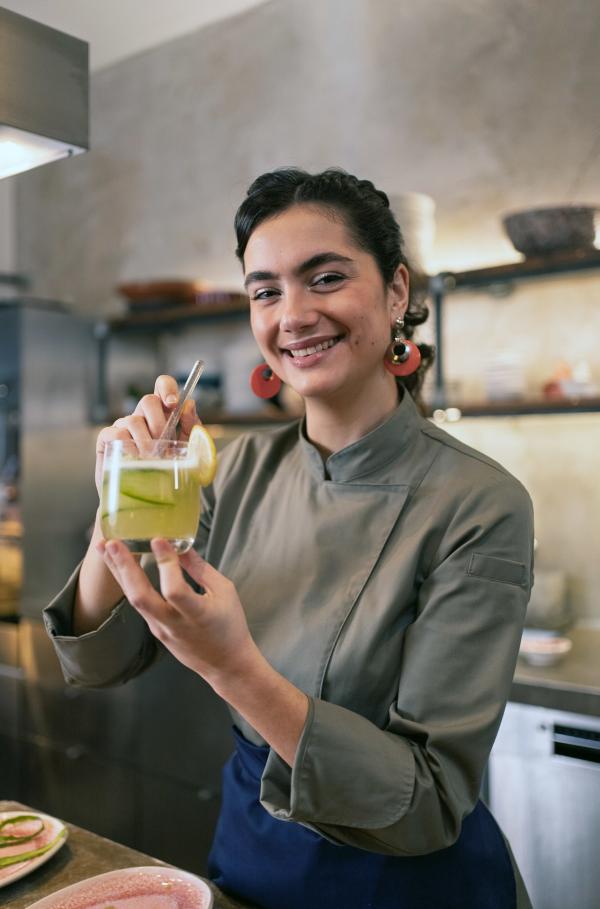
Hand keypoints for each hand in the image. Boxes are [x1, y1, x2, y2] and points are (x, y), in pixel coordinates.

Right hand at [94, 375, 199, 492]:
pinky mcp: (107, 440)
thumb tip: (189, 405)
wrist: (148, 499)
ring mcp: (123, 427)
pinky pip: (115, 433)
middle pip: (147, 400)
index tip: (174, 404)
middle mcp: (142, 416)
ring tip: (152, 459)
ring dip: (146, 440)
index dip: (167, 388)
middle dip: (159, 422)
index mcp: (162, 413)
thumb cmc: (168, 471)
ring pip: (133, 419)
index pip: (162, 386)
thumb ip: (192, 427)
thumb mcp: (188, 449)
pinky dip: (128, 445)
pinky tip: (135, 459)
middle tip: (163, 444)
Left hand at [97, 538, 257, 683]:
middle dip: (125, 568)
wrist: (225, 665)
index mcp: (197, 614)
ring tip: (104, 547)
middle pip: (141, 597)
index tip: (158, 539)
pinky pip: (138, 604)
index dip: (166, 564)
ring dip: (118, 572)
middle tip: (112, 542)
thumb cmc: (230, 626)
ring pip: (134, 600)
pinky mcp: (155, 630)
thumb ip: (201, 569)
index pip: (175, 590)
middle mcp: (174, 624)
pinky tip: (118, 566)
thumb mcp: (224, 592)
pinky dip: (127, 582)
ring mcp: (161, 629)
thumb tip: (181, 545)